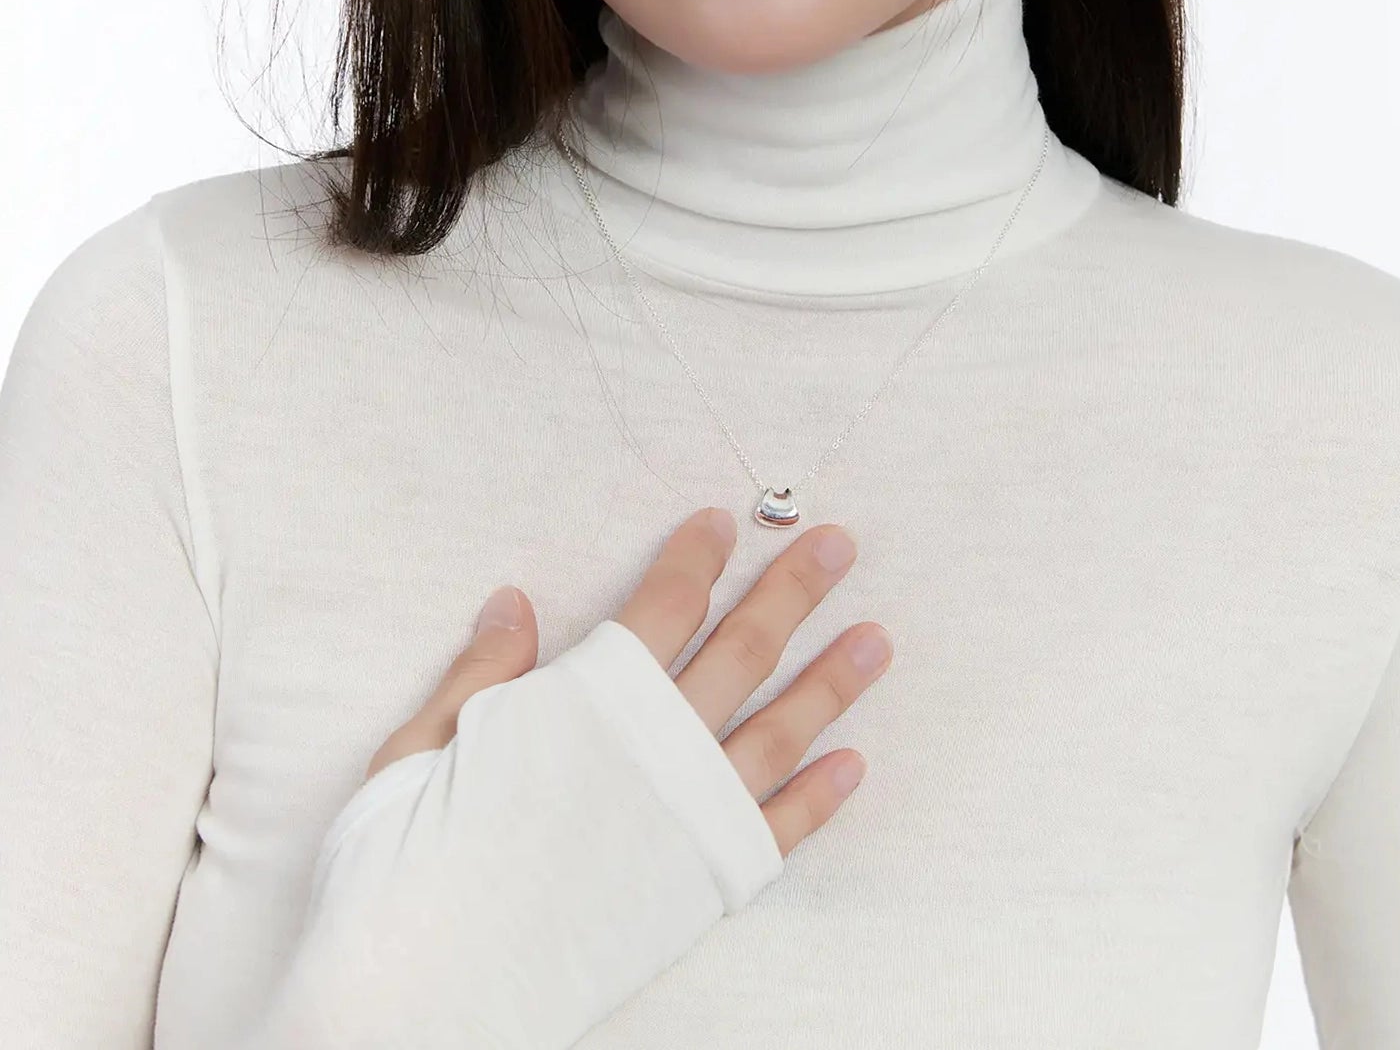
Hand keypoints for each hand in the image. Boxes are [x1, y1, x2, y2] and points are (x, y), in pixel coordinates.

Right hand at [362, 505, 891, 857]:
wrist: (425, 991)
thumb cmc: (409, 869)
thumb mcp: (420, 748)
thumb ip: (482, 675)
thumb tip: (516, 602)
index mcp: (588, 701)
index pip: (662, 607)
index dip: (695, 558)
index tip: (722, 521)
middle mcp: (654, 749)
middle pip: (742, 649)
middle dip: (793, 592)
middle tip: (838, 545)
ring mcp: (687, 817)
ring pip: (779, 729)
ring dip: (831, 679)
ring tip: (877, 639)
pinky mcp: (701, 884)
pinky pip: (778, 830)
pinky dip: (820, 796)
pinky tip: (854, 764)